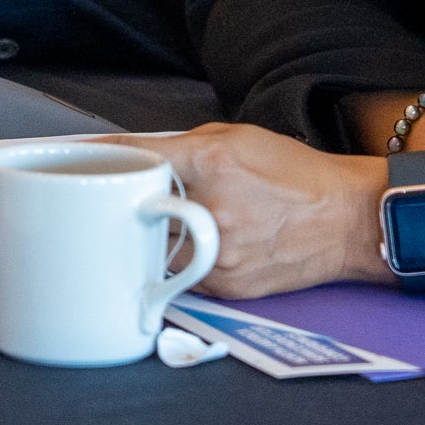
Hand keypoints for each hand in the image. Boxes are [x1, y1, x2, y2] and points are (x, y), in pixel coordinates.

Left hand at [122, 124, 388, 298]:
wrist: (346, 220)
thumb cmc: (296, 175)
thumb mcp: (237, 138)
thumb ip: (183, 147)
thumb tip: (135, 157)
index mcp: (212, 162)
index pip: (139, 157)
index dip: (105, 157)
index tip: (78, 158)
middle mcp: (210, 209)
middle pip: (137, 207)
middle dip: (129, 203)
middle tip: (122, 199)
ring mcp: (216, 253)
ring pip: (154, 244)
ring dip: (151, 234)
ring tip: (170, 222)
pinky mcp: (222, 286)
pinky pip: (179, 271)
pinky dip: (178, 258)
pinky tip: (194, 244)